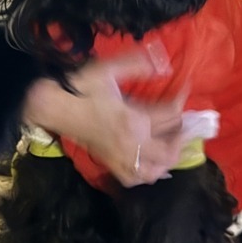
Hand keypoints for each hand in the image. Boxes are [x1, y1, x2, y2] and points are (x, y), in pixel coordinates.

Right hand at [23, 50, 184, 186]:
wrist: (55, 108)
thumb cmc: (80, 87)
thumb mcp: (108, 69)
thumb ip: (136, 65)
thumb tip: (163, 64)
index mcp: (133, 119)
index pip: (169, 114)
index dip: (181, 100)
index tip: (186, 89)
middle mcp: (131, 144)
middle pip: (169, 149)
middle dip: (181, 136)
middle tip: (185, 123)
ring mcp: (121, 158)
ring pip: (155, 170)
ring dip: (168, 158)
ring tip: (172, 144)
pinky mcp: (110, 164)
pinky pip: (135, 178)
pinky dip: (148, 173)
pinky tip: (151, 163)